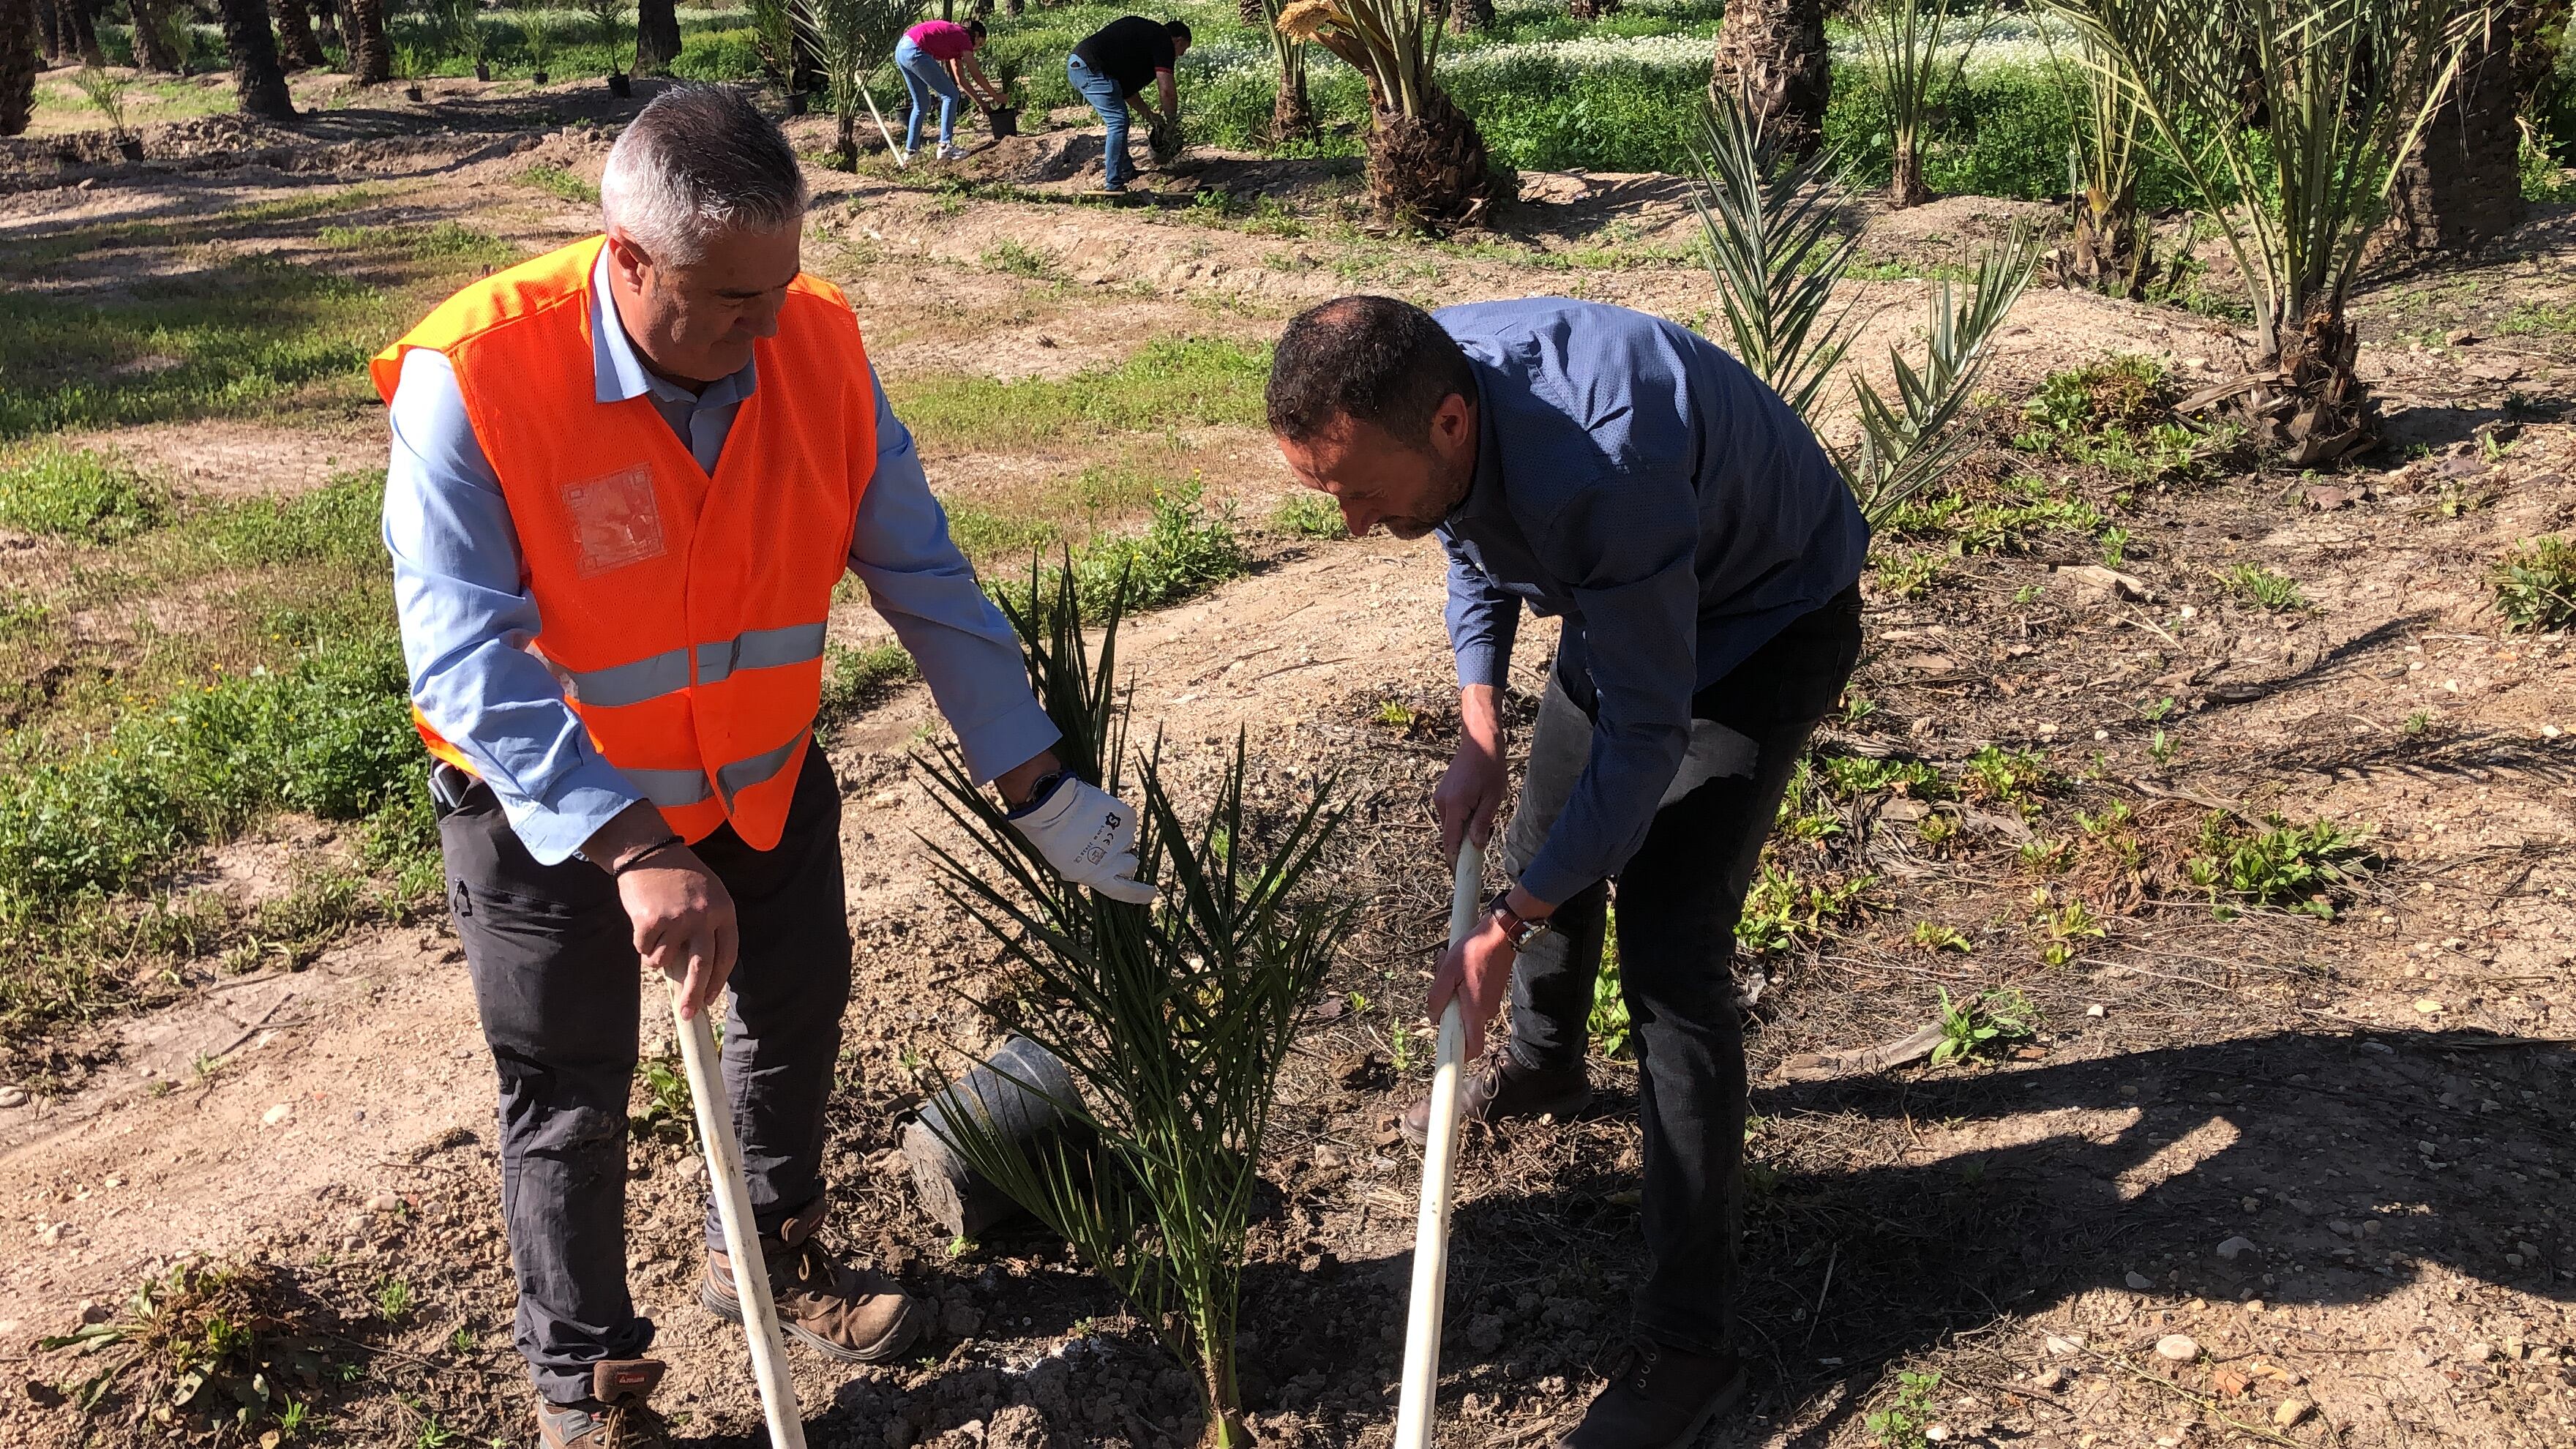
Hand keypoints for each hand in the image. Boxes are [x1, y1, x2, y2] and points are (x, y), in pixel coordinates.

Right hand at [622, 851, 739, 1019]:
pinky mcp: (651, 922)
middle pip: (702, 966)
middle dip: (694, 994)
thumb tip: (698, 973)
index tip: (710, 999)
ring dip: (656, 957)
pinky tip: (643, 923)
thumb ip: (708, 928)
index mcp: (724, 910)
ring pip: (665, 960)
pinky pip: (644, 950)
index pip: (728, 954)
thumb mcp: (706, 895)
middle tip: (688, 1013)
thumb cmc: (678, 875)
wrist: (647, 851)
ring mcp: (678, 919)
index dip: (718, 980)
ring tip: (655, 934)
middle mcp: (704, 916)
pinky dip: (641, 944)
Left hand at [1009, 776, 1156, 903]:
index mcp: (1098, 875)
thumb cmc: (1051, 836)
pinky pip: (1127, 823)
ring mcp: (1123, 838)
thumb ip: (1080, 871)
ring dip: (1117, 838)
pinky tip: (1100, 815)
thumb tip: (1083, 873)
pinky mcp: (1127, 818)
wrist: (1055, 805)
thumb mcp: (1063, 863)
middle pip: (1130, 865)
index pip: (1123, 891)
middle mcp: (1115, 860)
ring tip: (1097, 827)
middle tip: (1107, 849)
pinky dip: (1118, 821)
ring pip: (1127, 842)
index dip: (1139, 894)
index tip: (1151, 895)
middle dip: (1123, 860)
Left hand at [1426, 910, 1514, 1061]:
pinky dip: (1462, 991)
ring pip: (1467, 1011)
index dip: (1460, 1058)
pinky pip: (1473, 1001)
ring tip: (1448, 972)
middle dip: (1448, 1014)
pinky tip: (1457, 970)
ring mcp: (1490, 1003)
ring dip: (1454, 998)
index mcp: (1475, 1012)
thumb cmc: (1474, 951)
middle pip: (1464, 1028)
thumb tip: (1433, 1016)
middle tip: (1441, 990)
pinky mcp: (1491, 994)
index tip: (1447, 1059)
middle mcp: (1486, 1013)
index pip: (1472, 1048)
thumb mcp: (1447, 971)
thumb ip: (1437, 997)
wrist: (1500, 934)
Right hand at [1433, 683, 1506, 863]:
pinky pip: (1450, 814)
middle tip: (1484, 838)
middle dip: (1463, 842)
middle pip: (1449, 834)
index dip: (1454, 859)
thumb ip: (1482, 823)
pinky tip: (1476, 806)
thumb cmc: (1490, 767)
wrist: (1478, 743)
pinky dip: (1461, 818)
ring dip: (1463, 829)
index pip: (1450, 841)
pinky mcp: (1442, 794)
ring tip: (1484, 813)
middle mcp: (1441, 802)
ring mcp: (1439, 798)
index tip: (1460, 874)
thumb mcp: (1493, 798)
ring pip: (1450, 825)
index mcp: (1455, 805)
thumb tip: (1475, 845)